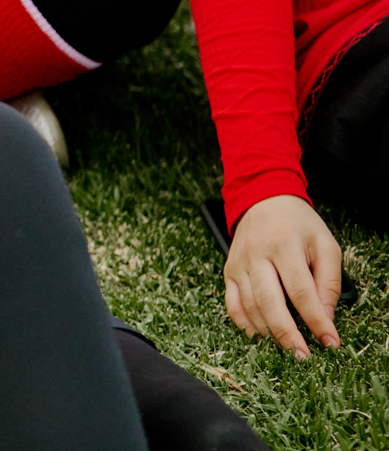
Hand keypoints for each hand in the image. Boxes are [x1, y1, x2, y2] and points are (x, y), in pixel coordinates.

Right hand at [225, 194, 341, 358]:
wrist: (263, 201)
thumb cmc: (299, 225)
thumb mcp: (325, 245)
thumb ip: (329, 281)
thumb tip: (325, 317)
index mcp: (284, 245)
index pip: (301, 291)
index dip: (316, 320)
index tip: (330, 342)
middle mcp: (256, 255)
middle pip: (269, 302)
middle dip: (288, 334)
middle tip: (304, 357)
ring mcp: (238, 264)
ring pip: (249, 306)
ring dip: (269, 333)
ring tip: (288, 350)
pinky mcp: (228, 271)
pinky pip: (232, 304)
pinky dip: (245, 325)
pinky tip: (262, 337)